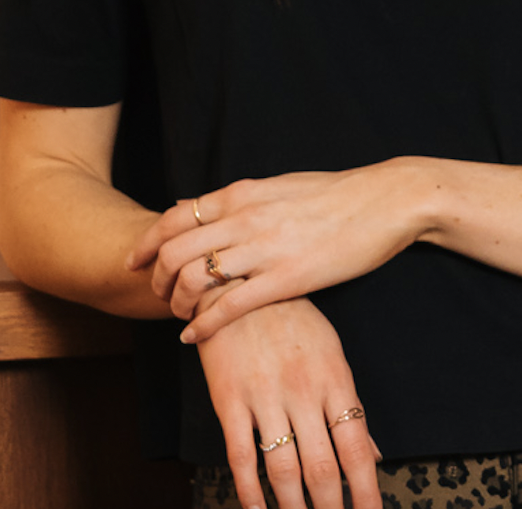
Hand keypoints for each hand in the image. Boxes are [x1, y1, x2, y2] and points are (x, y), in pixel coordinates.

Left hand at [127, 163, 427, 341]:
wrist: (388, 201)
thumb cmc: (338, 195)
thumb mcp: (279, 186)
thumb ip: (238, 199)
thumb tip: (197, 205)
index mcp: (243, 193)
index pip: (174, 218)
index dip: (146, 243)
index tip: (133, 261)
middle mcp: (246, 218)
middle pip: (174, 252)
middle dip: (155, 278)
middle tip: (155, 295)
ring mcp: (265, 249)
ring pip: (194, 279)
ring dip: (176, 303)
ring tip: (180, 315)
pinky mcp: (287, 278)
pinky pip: (228, 306)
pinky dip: (202, 324)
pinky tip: (193, 335)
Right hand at [197, 298, 381, 508]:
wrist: (241, 285)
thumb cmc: (295, 323)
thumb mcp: (332, 355)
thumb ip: (351, 408)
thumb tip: (374, 454)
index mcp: (337, 381)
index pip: (356, 448)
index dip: (364, 490)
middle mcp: (304, 392)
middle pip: (321, 465)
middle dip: (330, 507)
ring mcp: (265, 396)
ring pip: (282, 467)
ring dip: (292, 506)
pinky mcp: (230, 399)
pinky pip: (240, 454)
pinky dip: (248, 489)